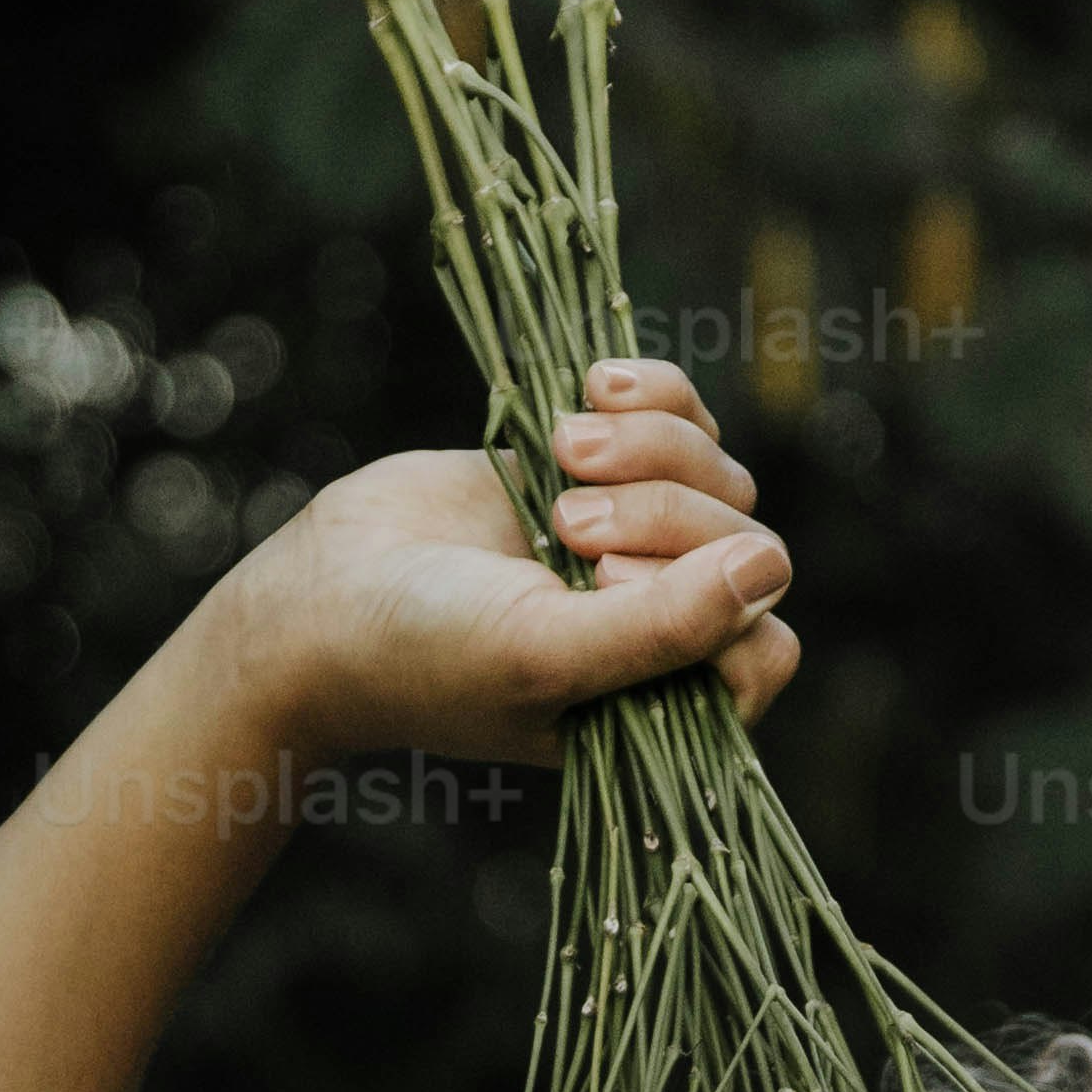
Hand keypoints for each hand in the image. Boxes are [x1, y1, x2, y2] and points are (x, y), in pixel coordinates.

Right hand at [220, 357, 799, 772]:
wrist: (321, 594)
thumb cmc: (425, 652)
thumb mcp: (546, 650)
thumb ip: (665, 625)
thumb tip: (770, 565)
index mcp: (666, 703)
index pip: (763, 648)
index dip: (707, 601)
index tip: (607, 585)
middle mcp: (666, 625)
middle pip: (743, 542)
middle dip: (661, 512)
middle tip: (563, 525)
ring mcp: (640, 544)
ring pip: (719, 471)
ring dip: (650, 445)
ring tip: (562, 452)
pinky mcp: (607, 470)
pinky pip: (684, 415)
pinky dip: (650, 393)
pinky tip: (590, 388)